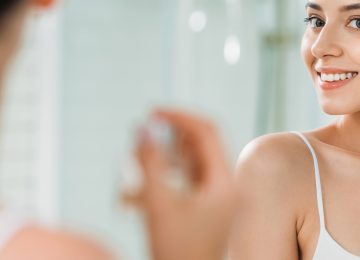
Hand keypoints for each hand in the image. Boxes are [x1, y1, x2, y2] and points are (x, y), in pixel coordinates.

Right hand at [135, 109, 238, 259]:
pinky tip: (134, 197)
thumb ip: (150, 164)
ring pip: (188, 168)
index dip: (177, 117)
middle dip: (165, 141)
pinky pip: (185, 186)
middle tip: (138, 138)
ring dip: (160, 163)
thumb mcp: (159, 205)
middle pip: (197, 147)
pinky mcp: (207, 212)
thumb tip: (141, 128)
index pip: (206, 131)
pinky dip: (162, 184)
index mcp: (225, 181)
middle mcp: (227, 187)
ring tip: (132, 168)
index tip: (150, 113)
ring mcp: (218, 200)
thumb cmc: (180, 253)